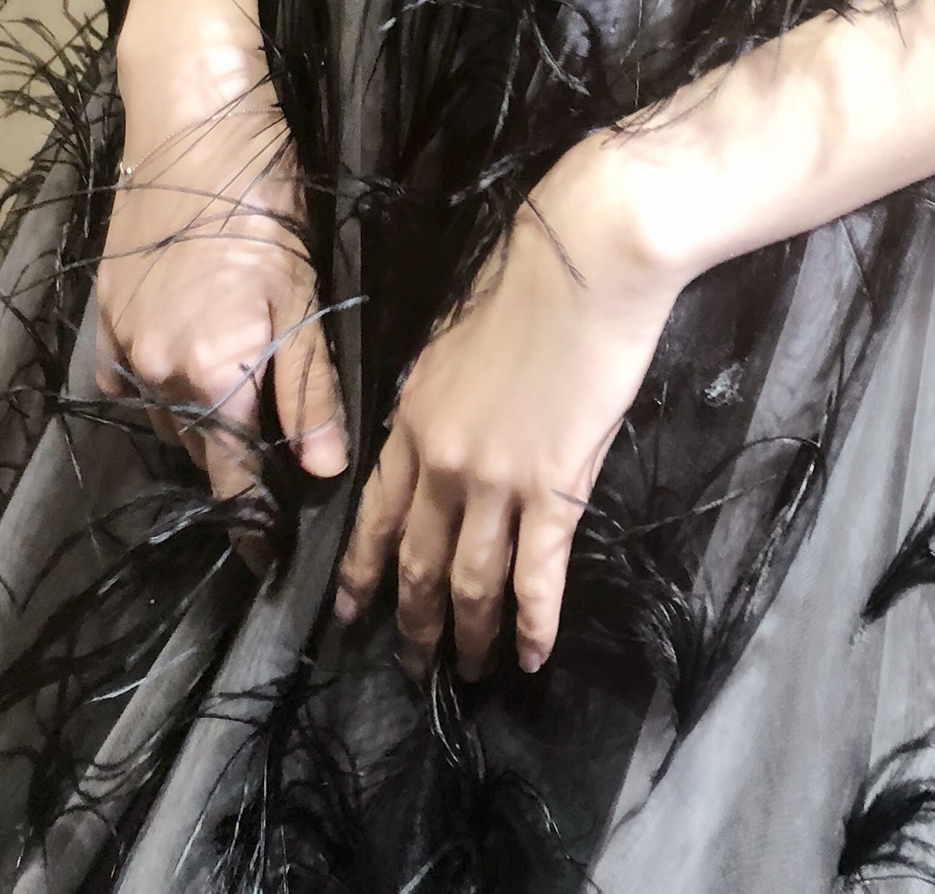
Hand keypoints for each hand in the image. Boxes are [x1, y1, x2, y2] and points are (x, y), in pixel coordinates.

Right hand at [92, 52, 348, 526]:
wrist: (189, 131)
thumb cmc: (263, 204)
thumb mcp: (304, 295)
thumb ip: (308, 388)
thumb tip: (322, 469)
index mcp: (215, 373)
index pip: (237, 477)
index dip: (258, 519)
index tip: (272, 556)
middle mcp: (158, 374)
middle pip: (203, 453)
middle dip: (236, 473)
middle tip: (274, 479)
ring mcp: (124, 351)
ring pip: (168, 423)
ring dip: (203, 430)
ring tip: (240, 422)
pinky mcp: (104, 327)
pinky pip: (134, 390)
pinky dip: (164, 396)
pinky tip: (192, 380)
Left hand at [332, 136, 685, 680]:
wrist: (585, 261)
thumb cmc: (525, 282)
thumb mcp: (450, 342)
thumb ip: (433, 402)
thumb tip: (426, 438)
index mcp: (411, 419)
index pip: (373, 514)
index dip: (362, 572)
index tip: (349, 614)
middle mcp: (441, 461)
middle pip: (416, 561)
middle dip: (412, 621)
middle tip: (413, 667)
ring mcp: (496, 480)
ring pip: (471, 580)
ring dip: (470, 635)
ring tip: (472, 673)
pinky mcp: (554, 487)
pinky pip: (537, 575)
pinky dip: (533, 624)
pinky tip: (532, 657)